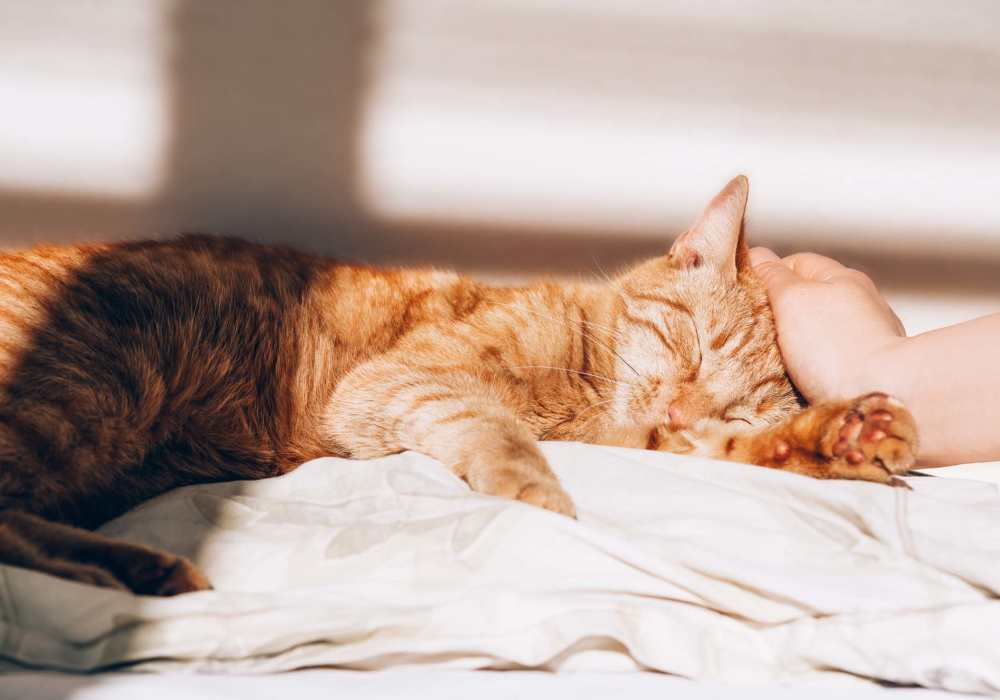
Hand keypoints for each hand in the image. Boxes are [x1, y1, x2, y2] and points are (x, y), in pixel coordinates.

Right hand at [748, 248, 905, 404]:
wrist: (887, 398)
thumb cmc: (838, 348)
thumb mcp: (792, 300)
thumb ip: (773, 276)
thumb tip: (756, 255)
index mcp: (843, 279)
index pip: (797, 262)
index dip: (767, 275)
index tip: (745, 296)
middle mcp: (862, 304)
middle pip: (809, 299)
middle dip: (780, 313)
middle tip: (754, 333)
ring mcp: (869, 339)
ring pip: (821, 333)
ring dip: (798, 343)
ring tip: (776, 362)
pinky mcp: (871, 372)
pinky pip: (833, 362)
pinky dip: (816, 368)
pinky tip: (803, 381)